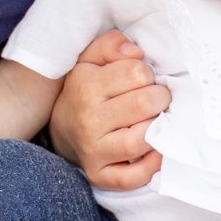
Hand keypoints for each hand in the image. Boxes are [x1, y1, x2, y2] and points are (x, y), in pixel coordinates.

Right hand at [46, 30, 166, 190]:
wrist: (61, 130)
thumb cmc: (84, 89)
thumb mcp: (90, 58)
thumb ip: (112, 45)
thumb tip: (136, 52)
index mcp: (87, 86)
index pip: (137, 73)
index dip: (147, 73)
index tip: (143, 79)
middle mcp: (89, 120)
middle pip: (145, 104)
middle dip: (160, 98)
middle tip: (156, 99)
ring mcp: (94, 151)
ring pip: (143, 140)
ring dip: (158, 128)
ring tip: (155, 121)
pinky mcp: (100, 176)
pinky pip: (134, 176)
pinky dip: (152, 164)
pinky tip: (154, 149)